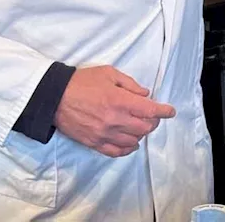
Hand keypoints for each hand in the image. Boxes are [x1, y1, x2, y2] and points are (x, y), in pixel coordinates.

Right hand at [54, 66, 175, 157]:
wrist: (54, 97)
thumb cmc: (81, 82)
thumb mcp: (108, 73)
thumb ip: (130, 84)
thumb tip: (145, 94)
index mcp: (120, 101)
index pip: (150, 110)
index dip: (164, 111)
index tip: (170, 111)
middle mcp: (115, 120)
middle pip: (145, 128)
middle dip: (153, 122)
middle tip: (151, 116)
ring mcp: (104, 134)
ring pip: (133, 141)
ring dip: (140, 135)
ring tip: (139, 127)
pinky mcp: (94, 143)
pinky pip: (116, 152)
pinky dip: (127, 149)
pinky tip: (130, 143)